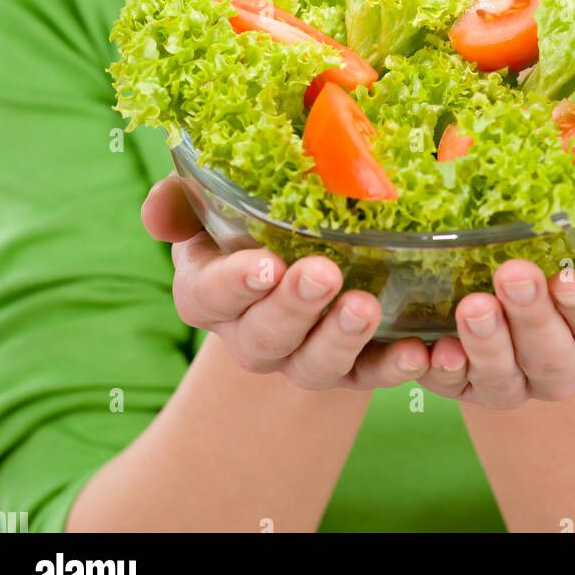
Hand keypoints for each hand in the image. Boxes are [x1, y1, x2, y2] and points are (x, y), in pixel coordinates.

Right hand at [141, 174, 431, 389]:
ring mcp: (302, 355)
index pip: (211, 296)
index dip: (236, 284)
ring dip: (341, 339)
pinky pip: (371, 376)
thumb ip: (180, 200)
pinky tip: (421, 351)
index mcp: (210, 292)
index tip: (265, 264)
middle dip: (293, 308)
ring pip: (315, 366)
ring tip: (367, 306)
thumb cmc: (248, 211)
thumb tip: (154, 214)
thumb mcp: (212, 197)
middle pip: (265, 336)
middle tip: (323, 273)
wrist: (300, 241)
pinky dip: (394, 369)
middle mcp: (251, 334)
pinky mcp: (351, 367)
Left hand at [417, 212, 574, 407]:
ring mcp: (514, 378)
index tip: (567, 279)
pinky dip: (438, 373)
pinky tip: (424, 349)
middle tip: (512, 275)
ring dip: (486, 345)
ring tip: (471, 306)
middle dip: (531, 318)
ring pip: (503, 379)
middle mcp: (564, 365)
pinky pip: (451, 387)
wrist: (529, 268)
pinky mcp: (465, 381)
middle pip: (551, 357)